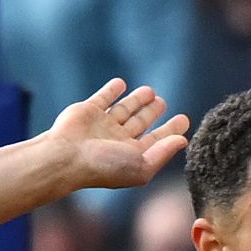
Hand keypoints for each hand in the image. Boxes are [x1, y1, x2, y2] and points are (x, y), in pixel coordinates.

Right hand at [43, 79, 191, 192]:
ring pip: (123, 109)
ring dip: (136, 100)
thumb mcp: (141, 166)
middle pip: (139, 123)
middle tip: (163, 102)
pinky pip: (102, 98)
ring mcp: (101, 125)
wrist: (66, 157)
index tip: (183, 120)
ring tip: (150, 92)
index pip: (156, 141)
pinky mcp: (87, 111)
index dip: (170, 130)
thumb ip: (163, 153)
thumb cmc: (104, 166)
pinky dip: (111, 91)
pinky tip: (120, 84)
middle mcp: (116, 140)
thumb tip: (182, 140)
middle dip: (152, 113)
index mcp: (130, 155)